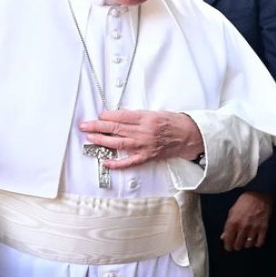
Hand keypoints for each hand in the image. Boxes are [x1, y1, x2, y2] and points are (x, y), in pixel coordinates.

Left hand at [79, 110, 203, 168]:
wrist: (190, 136)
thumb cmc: (175, 123)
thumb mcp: (156, 113)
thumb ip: (138, 116)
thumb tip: (120, 117)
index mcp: (146, 118)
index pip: (121, 116)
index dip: (106, 116)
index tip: (98, 115)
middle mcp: (144, 132)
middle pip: (116, 128)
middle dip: (97, 126)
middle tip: (85, 125)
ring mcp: (144, 145)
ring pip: (118, 143)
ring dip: (102, 141)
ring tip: (90, 138)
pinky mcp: (147, 156)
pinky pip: (129, 161)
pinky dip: (116, 163)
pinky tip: (106, 162)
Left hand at [220, 191, 271, 251]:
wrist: (259, 194)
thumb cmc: (244, 202)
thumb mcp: (232, 211)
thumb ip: (227, 225)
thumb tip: (223, 237)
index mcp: (233, 222)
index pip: (228, 241)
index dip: (228, 246)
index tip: (229, 247)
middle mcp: (242, 227)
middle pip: (238, 245)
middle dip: (237, 246)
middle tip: (238, 243)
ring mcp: (253, 228)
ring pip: (248, 245)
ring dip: (247, 244)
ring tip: (247, 240)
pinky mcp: (263, 228)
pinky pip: (259, 242)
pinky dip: (257, 243)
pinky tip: (255, 240)